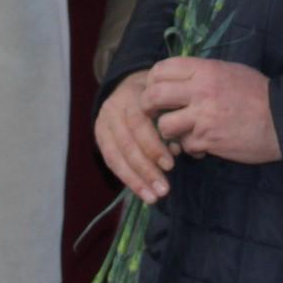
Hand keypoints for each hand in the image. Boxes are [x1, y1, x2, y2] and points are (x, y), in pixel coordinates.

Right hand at [94, 73, 173, 204]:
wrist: (133, 85)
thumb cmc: (159, 96)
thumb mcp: (168, 100)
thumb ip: (173, 121)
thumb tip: (183, 149)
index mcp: (134, 94)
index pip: (139, 122)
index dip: (153, 146)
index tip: (171, 165)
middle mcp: (114, 107)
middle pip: (127, 142)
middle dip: (146, 168)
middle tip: (164, 189)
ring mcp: (104, 121)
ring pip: (116, 155)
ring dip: (136, 179)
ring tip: (154, 197)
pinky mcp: (99, 135)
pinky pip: (111, 161)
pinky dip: (128, 179)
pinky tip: (143, 193)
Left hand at [141, 56, 281, 165]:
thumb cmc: (258, 94)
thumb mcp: (230, 72)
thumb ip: (203, 74)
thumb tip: (177, 79)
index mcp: (206, 69)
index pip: (162, 69)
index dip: (153, 80)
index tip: (156, 89)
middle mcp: (200, 90)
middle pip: (154, 95)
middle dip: (148, 106)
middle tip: (153, 113)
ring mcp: (203, 117)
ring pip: (164, 125)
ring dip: (169, 132)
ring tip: (181, 132)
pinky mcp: (208, 140)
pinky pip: (185, 145)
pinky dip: (190, 147)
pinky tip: (202, 145)